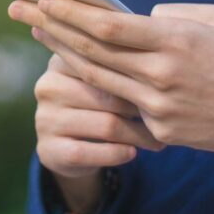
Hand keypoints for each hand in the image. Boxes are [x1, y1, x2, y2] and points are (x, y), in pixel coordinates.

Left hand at [9, 0, 213, 184]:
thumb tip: (136, 18)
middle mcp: (161, 75)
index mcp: (176, 41)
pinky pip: (120, 105)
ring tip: (39, 33)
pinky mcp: (160, 131)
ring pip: (97, 78)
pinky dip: (94, 86)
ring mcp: (158, 108)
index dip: (70, 12)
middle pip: (91, 51)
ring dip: (62, 54)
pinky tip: (74, 69)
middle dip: (50, 27)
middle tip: (21, 10)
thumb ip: (172, 15)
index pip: (107, 25)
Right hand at [33, 53, 164, 180]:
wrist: (68, 147)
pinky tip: (132, 153)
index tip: (166, 86)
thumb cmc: (97, 104)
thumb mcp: (103, 80)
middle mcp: (48, 86)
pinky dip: (116, 154)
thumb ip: (122, 65)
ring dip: (138, 135)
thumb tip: (163, 62)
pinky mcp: (47, 148)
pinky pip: (89, 152)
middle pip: (109, 95)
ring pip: (105, 125)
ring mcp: (45, 118)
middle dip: (142, 109)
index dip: (138, 78)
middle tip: (168, 117)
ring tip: (158, 140)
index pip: (106, 63)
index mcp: (62, 59)